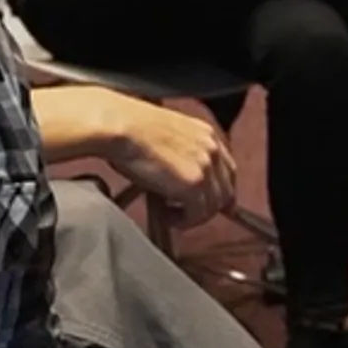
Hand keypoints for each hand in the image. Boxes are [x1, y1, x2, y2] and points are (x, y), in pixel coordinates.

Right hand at [103, 97, 235, 227]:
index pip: (227, 170)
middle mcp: (212, 149)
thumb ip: (180, 154)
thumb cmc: (129, 129)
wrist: (120, 127)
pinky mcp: (193, 185)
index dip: (222, 190)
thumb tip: (177, 178)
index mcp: (206, 134)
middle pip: (225, 191)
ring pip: (212, 207)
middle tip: (188, 216)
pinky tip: (166, 216)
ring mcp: (205, 167)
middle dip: (209, 208)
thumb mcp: (166, 136)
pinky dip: (183, 221)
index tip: (215, 204)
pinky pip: (196, 215)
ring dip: (193, 216)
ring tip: (171, 214)